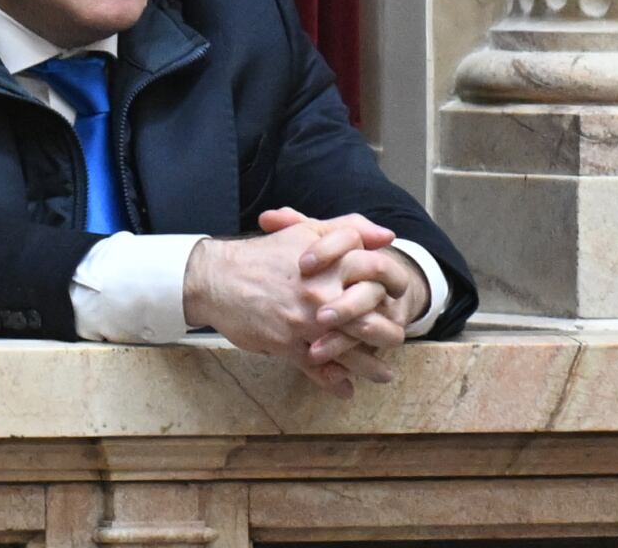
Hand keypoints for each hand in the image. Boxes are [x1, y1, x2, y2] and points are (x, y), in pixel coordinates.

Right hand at [182, 209, 417, 397]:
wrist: (218, 277)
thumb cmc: (263, 255)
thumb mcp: (305, 232)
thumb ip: (348, 230)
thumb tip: (387, 236)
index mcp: (332, 265)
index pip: (380, 278)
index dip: (396, 290)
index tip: (399, 299)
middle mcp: (323, 294)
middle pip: (373, 321)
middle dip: (390, 334)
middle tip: (396, 339)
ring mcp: (306, 322)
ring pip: (351, 351)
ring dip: (372, 367)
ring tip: (384, 373)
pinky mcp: (288, 344)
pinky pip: (320, 369)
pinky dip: (335, 382)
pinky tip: (346, 387)